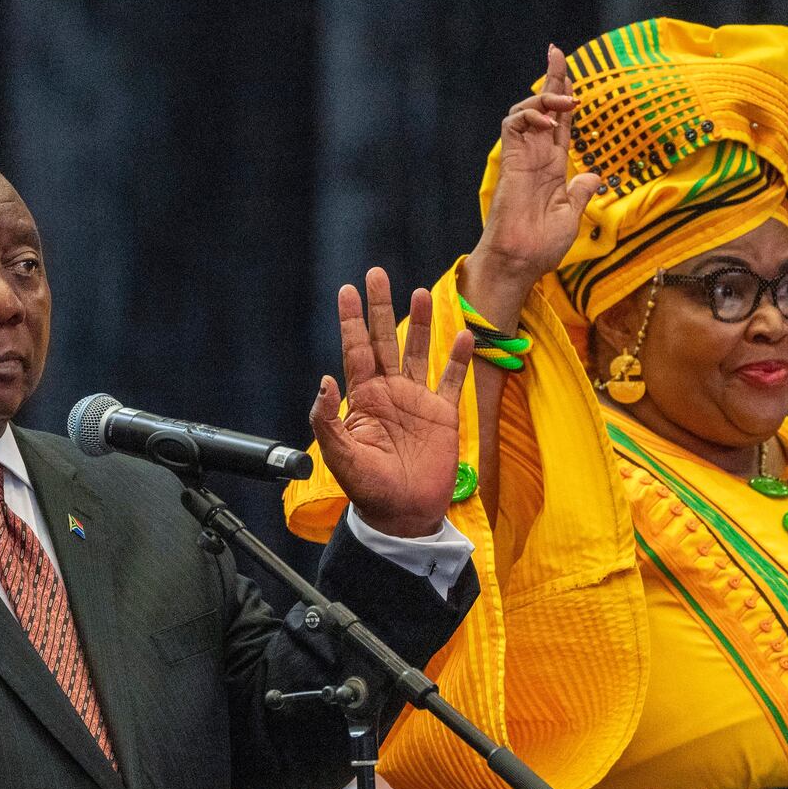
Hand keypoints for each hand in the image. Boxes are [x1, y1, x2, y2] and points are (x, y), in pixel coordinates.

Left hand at [310, 268, 474, 537]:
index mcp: (362, 399)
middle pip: (384, 340)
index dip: (351, 321)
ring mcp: (417, 401)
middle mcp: (389, 392)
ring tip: (420, 292)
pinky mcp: (443, 415)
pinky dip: (458, 358)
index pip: (354, 351)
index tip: (347, 291)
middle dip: (380, 308)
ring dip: (420, 322)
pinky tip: (463, 333)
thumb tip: (324, 379)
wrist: (404, 514)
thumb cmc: (369, 490)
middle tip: (376, 274)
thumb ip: (327, 419)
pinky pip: (452, 380)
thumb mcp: (340, 456)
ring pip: (418, 351)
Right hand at [474, 44, 601, 289]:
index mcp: (553, 168)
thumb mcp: (572, 215)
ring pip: (526, 110)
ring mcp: (522, 158)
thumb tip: (595, 175)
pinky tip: (547, 122)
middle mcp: (537, 158)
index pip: (560, 124)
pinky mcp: (510, 161)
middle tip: (557, 52)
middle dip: (552, 79)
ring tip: (565, 101)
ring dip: (546, 98)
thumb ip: (581, 192)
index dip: (564, 98)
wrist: (521, 260)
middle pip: (544, 107)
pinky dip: (530, 115)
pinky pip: (513, 125)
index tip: (571, 76)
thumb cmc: (542, 246)